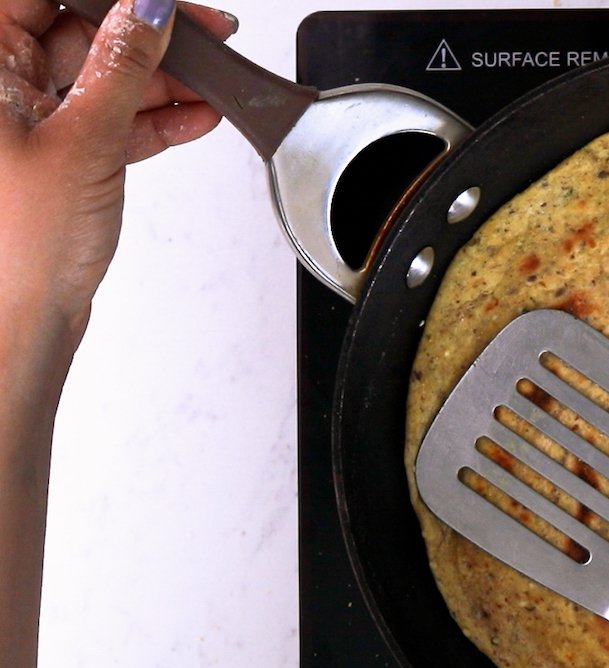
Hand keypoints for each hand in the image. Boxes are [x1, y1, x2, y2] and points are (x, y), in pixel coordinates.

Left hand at [1, 0, 234, 354]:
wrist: (22, 318)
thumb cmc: (21, 244)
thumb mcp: (86, 140)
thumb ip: (124, 64)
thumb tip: (151, 4)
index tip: (162, 0)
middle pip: (75, 27)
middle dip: (145, 32)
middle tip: (202, 32)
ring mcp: (22, 119)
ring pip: (98, 72)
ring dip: (157, 77)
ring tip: (210, 83)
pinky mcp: (52, 150)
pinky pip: (106, 114)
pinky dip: (149, 116)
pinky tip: (192, 115)